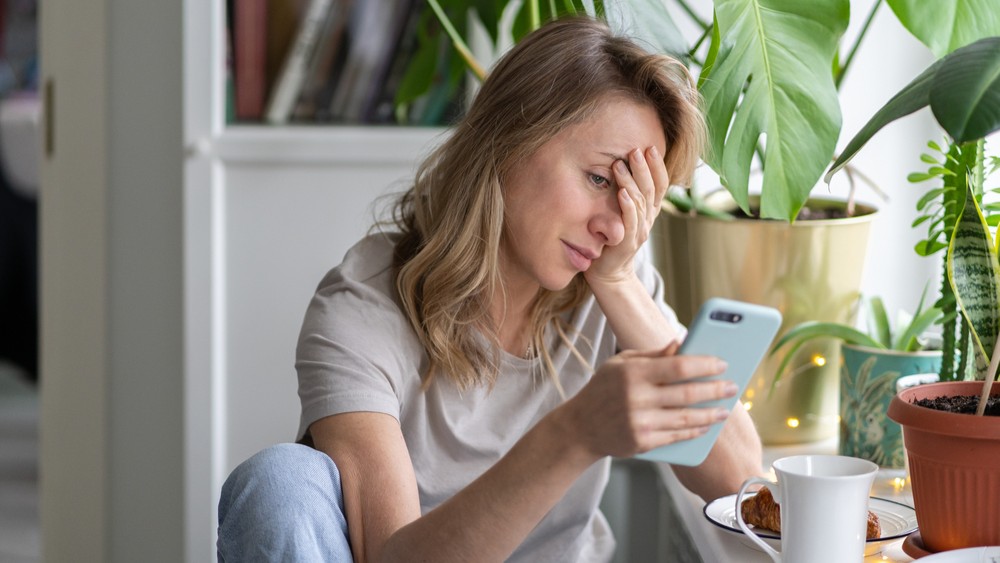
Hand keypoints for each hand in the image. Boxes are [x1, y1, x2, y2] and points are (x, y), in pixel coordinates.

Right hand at [559, 343, 737, 459]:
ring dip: (711, 414)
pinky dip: (695, 430)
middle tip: (732, 387)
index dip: (704, 365)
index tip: (722, 364)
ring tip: (725, 409)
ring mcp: (640, 422)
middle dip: (715, 390)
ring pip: (687, 418)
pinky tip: (706, 425)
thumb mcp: (620, 364)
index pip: (678, 366)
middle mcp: (636, 397)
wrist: (580, 427)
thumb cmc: (604, 389)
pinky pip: (677, 436)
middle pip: (688, 393)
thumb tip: (682, 343)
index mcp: (633, 372)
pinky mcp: (642, 442)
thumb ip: (651, 355)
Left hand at [585, 146, 668, 285]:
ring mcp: (639, 231)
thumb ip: (626, 195)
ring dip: (630, 182)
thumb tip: (619, 165)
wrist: (609, 272)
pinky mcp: (627, 243)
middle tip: (635, 150)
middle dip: (644, 168)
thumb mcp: (622, 214)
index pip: (660, 185)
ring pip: (640, 202)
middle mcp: (648, 219)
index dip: (657, 166)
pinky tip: (621, 193)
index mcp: (649, 211)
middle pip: (651, 189)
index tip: (650, 147)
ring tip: (620, 165)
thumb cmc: (612, 239)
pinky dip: (627, 206)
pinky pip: (630, 222)